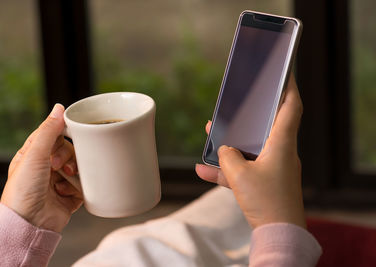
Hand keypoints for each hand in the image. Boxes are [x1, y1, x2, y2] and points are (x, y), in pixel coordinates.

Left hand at [1, 104, 82, 232]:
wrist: (30, 223)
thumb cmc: (23, 191)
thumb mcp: (34, 155)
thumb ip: (48, 131)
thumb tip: (58, 108)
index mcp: (33, 155)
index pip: (53, 135)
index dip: (60, 135)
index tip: (68, 135)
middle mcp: (46, 168)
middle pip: (69, 150)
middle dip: (67, 156)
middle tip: (59, 165)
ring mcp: (58, 182)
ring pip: (78, 167)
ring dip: (74, 172)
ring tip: (65, 179)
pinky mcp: (69, 196)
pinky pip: (84, 185)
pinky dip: (78, 188)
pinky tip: (67, 192)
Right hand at [196, 75, 305, 228]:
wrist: (277, 233)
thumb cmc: (265, 201)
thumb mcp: (238, 174)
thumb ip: (227, 157)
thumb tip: (224, 150)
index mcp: (282, 144)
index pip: (291, 107)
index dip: (288, 88)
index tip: (283, 74)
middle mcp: (281, 153)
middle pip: (266, 126)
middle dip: (247, 117)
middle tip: (235, 107)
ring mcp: (274, 168)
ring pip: (251, 148)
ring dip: (232, 144)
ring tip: (211, 136)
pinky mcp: (266, 183)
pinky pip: (244, 170)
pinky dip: (227, 169)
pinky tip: (203, 170)